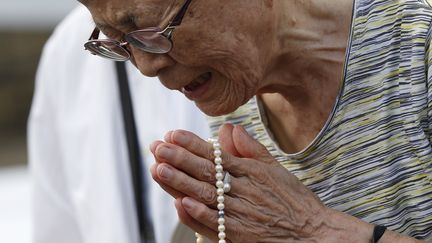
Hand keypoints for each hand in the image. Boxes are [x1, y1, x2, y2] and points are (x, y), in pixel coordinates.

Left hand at [150, 124, 334, 241]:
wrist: (313, 232)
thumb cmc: (293, 199)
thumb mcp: (275, 168)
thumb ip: (252, 149)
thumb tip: (231, 129)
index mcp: (251, 171)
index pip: (216, 155)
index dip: (192, 144)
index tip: (172, 134)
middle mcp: (244, 190)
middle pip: (206, 172)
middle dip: (179, 158)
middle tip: (156, 147)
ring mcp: (240, 214)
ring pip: (205, 195)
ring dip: (180, 182)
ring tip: (159, 168)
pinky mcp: (239, 236)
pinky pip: (215, 224)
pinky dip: (198, 214)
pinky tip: (181, 203)